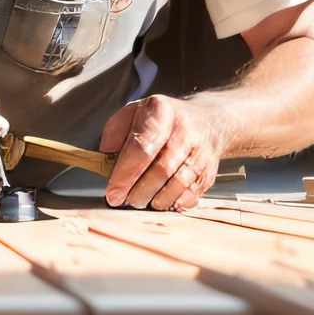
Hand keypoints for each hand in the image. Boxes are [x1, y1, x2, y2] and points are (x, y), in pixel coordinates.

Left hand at [99, 94, 228, 210]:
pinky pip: (192, 194)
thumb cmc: (161, 121)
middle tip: (125, 200)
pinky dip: (174, 203)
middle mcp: (184, 130)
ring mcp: (200, 152)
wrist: (206, 121)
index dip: (125, 174)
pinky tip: (162, 201)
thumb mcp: (133, 114)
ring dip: (156, 200)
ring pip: (177, 184)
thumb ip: (114, 135)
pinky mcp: (209, 171)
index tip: (113, 193)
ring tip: (141, 201)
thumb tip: (104, 161)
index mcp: (160, 111)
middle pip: (160, 170)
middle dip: (139, 191)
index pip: (141, 147)